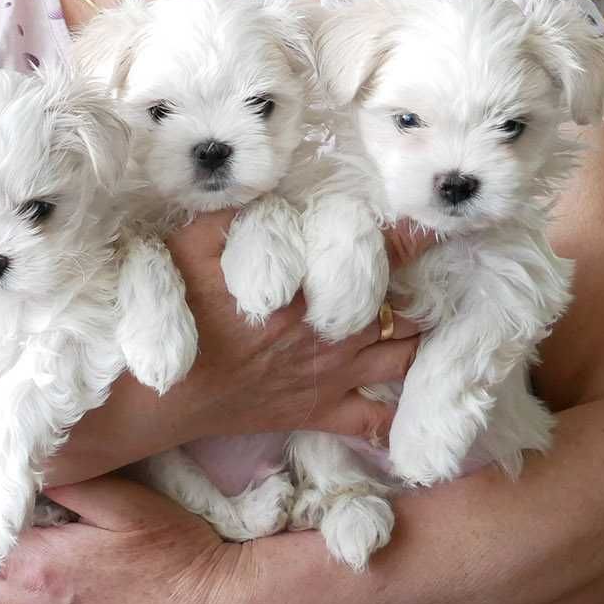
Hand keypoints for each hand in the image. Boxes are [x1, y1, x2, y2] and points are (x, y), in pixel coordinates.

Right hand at [165, 216, 433, 444]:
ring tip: (434, 319)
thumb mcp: (190, 246)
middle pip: (407, 308)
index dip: (417, 236)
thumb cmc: (177, 315)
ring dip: (423, 338)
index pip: (382, 254)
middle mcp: (336, 333)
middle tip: (441, 273)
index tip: (439, 222)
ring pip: (406, 358)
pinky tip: (415, 401)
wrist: (162, 392)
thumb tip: (263, 182)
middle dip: (428, 290)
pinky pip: (376, 422)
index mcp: (314, 289)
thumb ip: (233, 213)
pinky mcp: (320, 412)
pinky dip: (402, 414)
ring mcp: (333, 377)